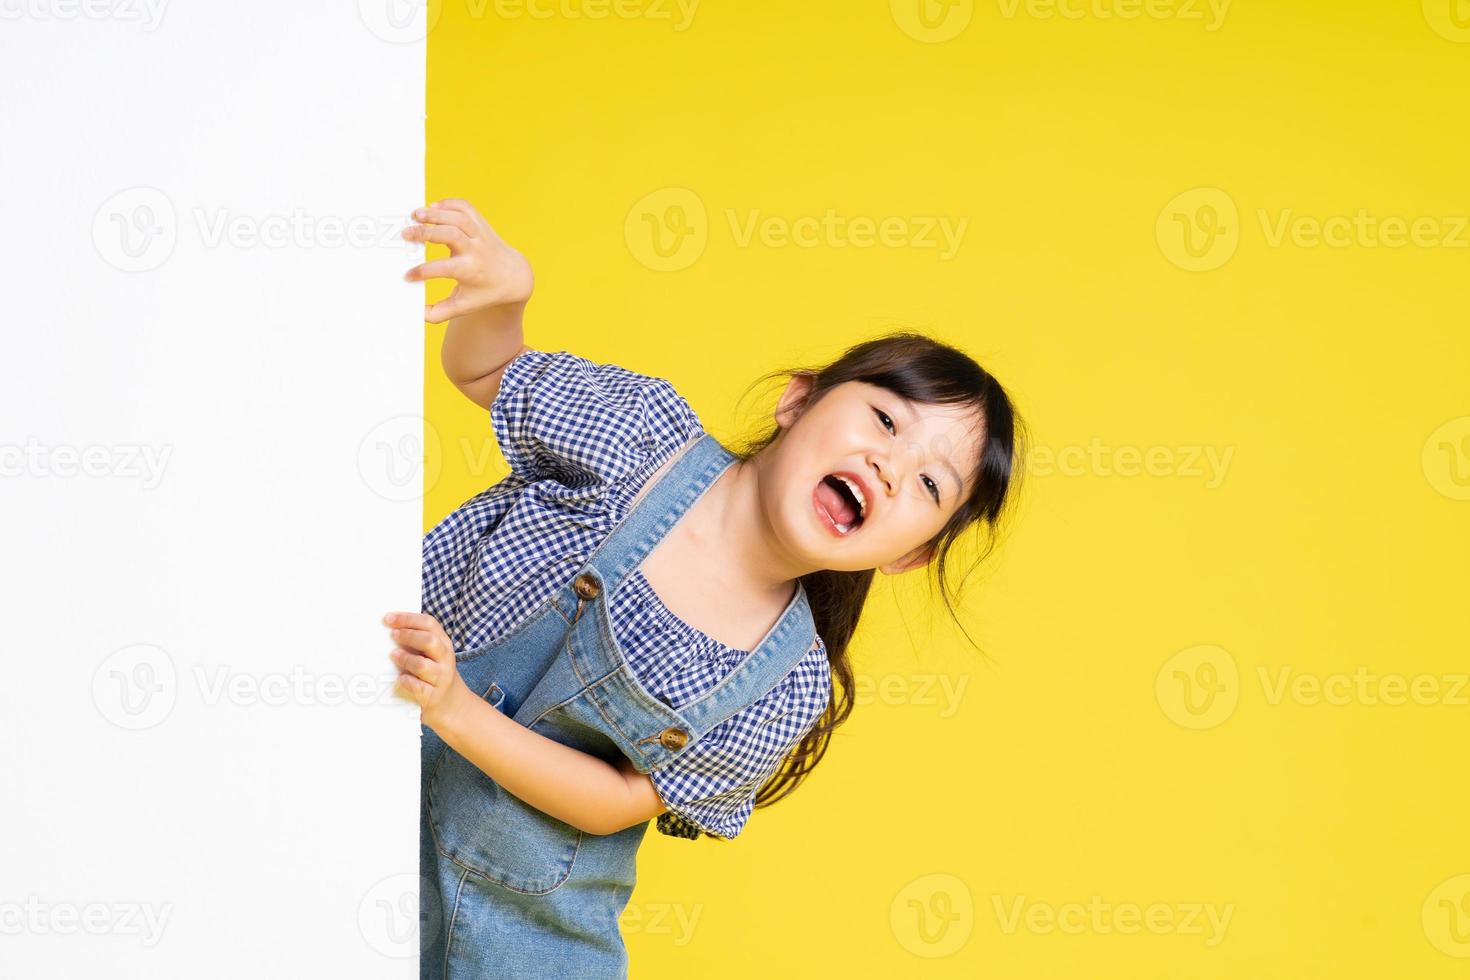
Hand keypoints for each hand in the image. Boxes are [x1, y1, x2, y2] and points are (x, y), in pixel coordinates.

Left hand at [383, 610, 469, 729]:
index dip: (408, 619)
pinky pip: (418, 687)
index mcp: (443, 644)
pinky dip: (407, 681)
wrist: (451, 704)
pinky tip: (400, 679)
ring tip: (393, 656)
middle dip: (408, 636)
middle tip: (392, 635)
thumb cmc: (433, 674)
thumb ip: (417, 641)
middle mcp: (445, 659)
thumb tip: (389, 627)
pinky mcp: (433, 696)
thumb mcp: (432, 654)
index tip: (388, 618)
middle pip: (429, 640)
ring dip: (405, 659)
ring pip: (422, 665)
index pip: (429, 623)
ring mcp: (441, 678)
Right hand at [400, 197, 533, 323]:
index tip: (408, 276)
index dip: (423, 272)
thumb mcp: (464, 306)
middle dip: (426, 233)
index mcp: (471, 271)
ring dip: (436, 214)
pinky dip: (449, 203)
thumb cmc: (484, 292)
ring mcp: (480, 234)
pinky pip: (466, 208)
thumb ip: (439, 312)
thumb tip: (417, 313)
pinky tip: (432, 207)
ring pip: (459, 217)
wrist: (513, 277)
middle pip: (451, 235)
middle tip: (405, 233)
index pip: (444, 269)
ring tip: (415, 215)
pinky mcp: (481, 223)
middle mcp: (476, 250)